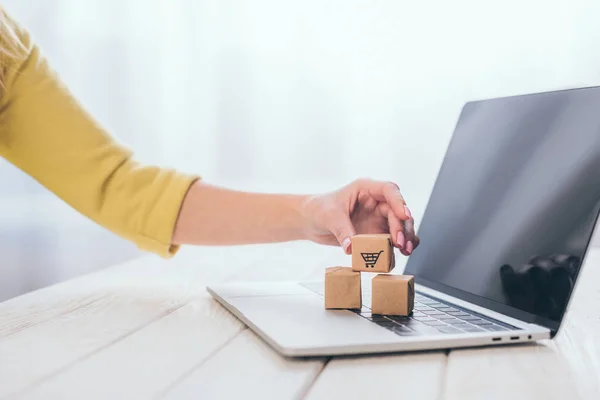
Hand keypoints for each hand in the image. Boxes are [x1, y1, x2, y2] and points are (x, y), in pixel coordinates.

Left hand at [301, 179, 419, 254]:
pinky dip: (399, 246)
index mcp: (366, 189)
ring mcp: (377, 217)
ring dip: (406, 237)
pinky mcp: (376, 233)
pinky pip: (392, 238)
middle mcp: (376, 202)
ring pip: (400, 225)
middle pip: (397, 211)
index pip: (388, 190)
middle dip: (402, 226)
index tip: (404, 216)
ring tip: (405, 250)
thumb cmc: (319, 210)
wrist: (311, 221)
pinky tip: (401, 254)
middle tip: (399, 243)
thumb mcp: (329, 217)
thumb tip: (351, 248)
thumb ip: (342, 231)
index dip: (399, 202)